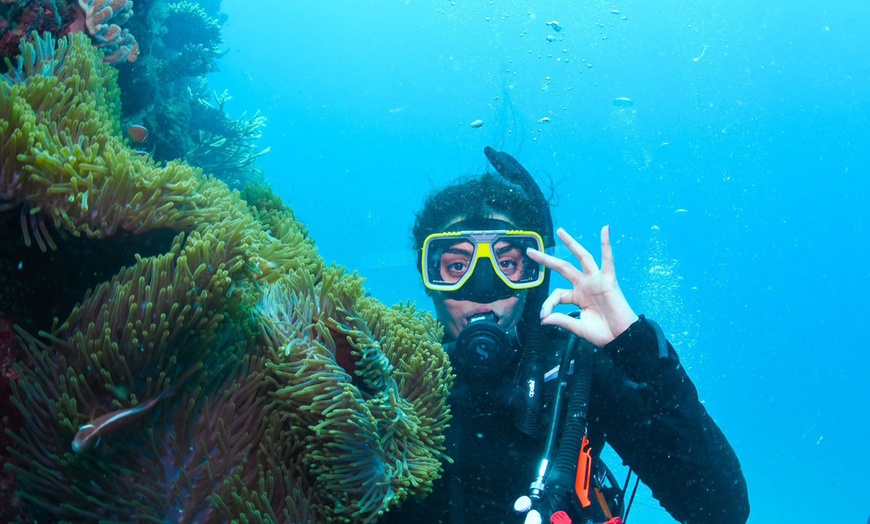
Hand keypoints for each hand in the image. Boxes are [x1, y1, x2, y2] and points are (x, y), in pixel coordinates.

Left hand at [527, 226, 637, 346]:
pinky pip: (608, 259)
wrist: (620, 339)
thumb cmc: (602, 333)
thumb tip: (544, 319)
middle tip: (530, 251)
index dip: (548, 304)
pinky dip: (607, 244)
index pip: (557, 294)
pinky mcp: (608, 280)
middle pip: (563, 268)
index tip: (543, 316)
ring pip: (582, 258)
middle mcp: (585, 285)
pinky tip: (605, 229)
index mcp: (577, 297)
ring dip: (571, 244)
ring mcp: (596, 281)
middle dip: (546, 259)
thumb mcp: (577, 327)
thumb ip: (561, 320)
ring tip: (560, 232)